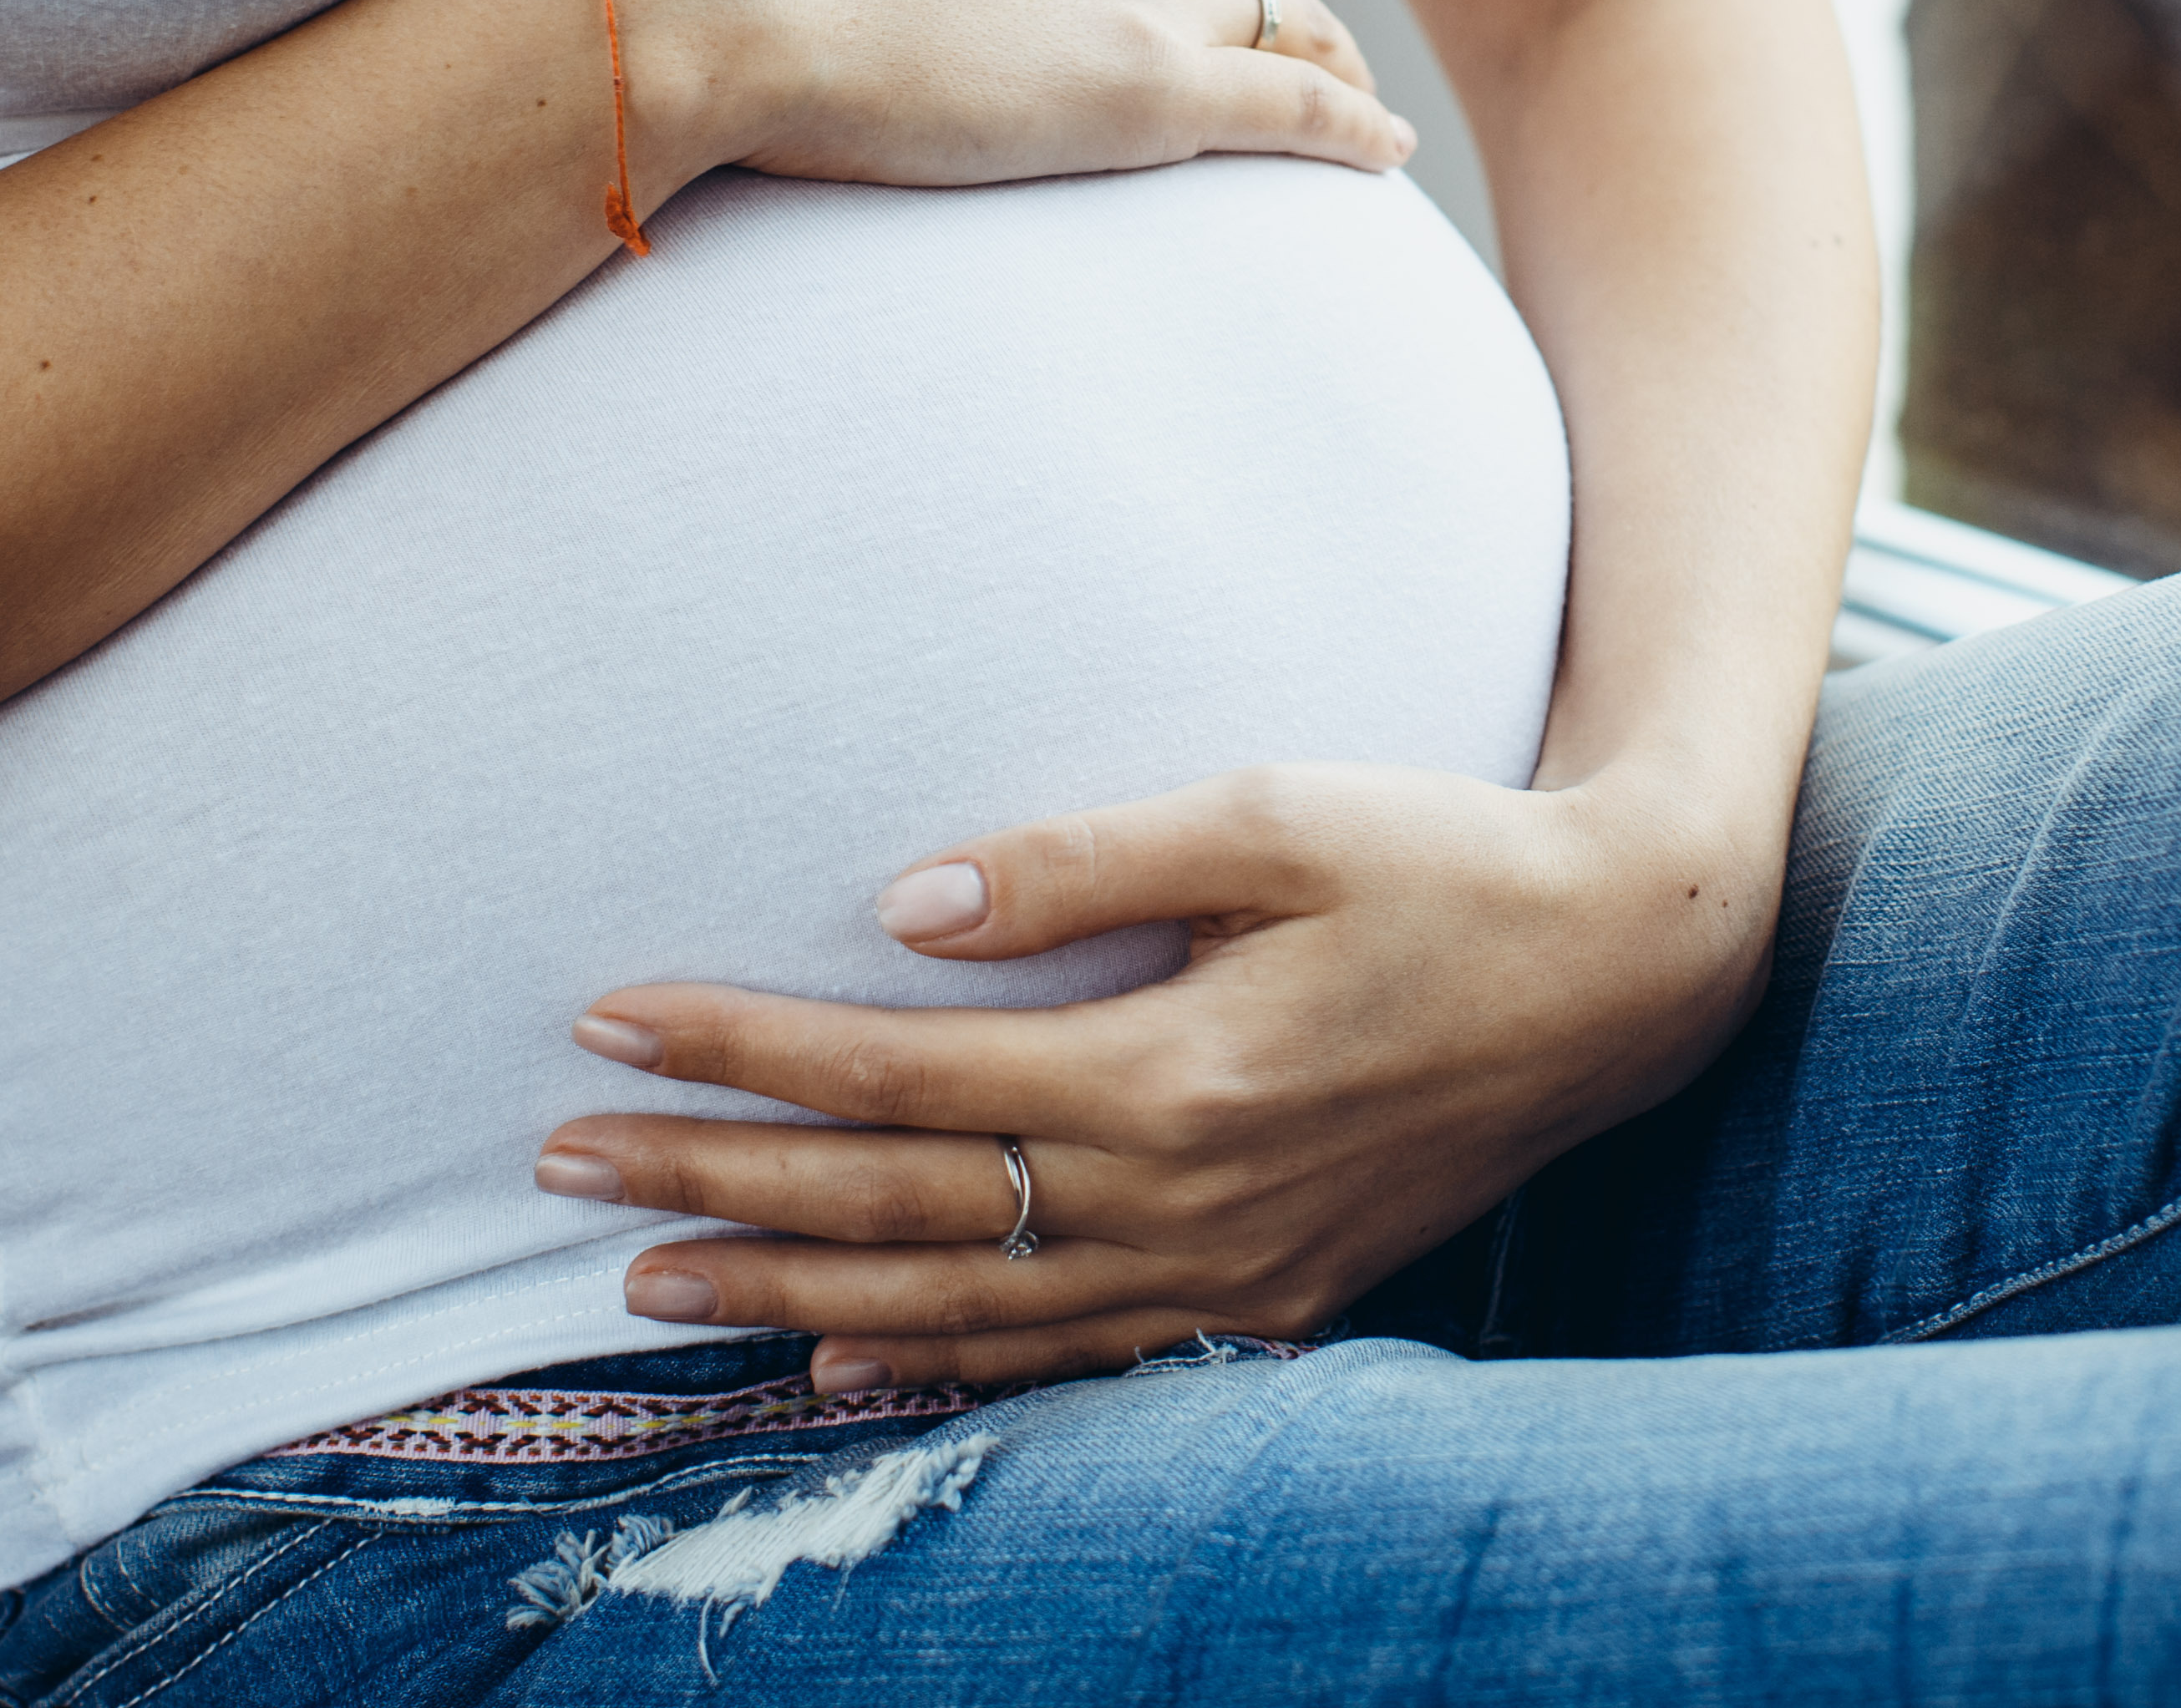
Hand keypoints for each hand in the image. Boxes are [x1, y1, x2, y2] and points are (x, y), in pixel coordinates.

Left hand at [531, 760, 1787, 1389]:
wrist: (1624, 970)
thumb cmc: (1445, 857)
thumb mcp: (1272, 812)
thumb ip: (1080, 862)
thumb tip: (899, 903)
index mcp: (1167, 1073)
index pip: (893, 1074)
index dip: (740, 1050)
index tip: (609, 1019)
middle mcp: (1179, 1200)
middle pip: (893, 1205)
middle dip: (715, 1185)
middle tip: (556, 1165)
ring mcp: (1221, 1272)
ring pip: (956, 1308)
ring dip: (788, 1293)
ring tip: (644, 1280)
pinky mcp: (1265, 1299)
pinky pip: (1064, 1359)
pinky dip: (935, 1367)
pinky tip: (834, 1367)